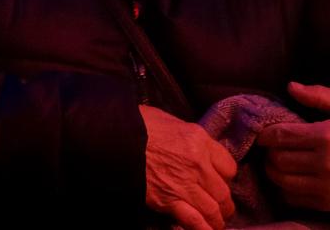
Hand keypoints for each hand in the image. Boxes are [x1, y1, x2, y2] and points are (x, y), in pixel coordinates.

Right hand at [142, 105, 236, 229]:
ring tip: (214, 222)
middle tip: (219, 205)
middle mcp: (199, 164)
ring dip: (216, 218)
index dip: (224, 175)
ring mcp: (185, 184)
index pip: (229, 166)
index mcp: (199, 140)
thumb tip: (190, 145)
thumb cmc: (136, 123)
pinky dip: (203, 229)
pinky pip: (195, 221)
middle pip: (224, 192)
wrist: (110, 136)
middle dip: (223, 202)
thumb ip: (186, 136)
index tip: (217, 179)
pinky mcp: (169, 200)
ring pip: (213, 210)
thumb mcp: (166, 120)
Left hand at [257, 81, 329, 209]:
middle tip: (271, 148)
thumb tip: (291, 87)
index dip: (265, 134)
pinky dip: (286, 189)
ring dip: (273, 171)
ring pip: (281, 180)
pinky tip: (293, 179)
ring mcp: (328, 188)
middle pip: (277, 159)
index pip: (279, 136)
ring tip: (278, 162)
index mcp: (327, 138)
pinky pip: (294, 199)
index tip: (264, 133)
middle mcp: (326, 164)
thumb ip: (320, 97)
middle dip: (269, 152)